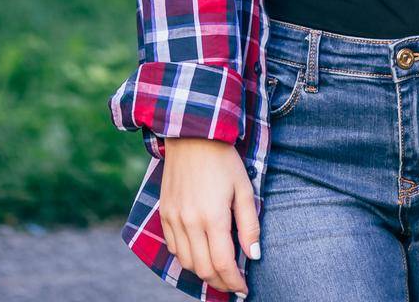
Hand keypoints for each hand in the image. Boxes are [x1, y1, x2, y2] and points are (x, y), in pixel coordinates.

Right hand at [158, 137, 259, 295]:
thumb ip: (249, 224)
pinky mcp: (164, 213)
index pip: (223, 264)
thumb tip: (253, 256)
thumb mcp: (244, 188)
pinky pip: (173, 247)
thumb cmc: (224, 159)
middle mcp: (189, 222)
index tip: (244, 288)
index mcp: (212, 216)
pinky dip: (186, 257)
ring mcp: (174, 218)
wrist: (192, 134)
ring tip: (218, 272)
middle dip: (220, 282)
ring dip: (203, 273)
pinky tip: (199, 253)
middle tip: (233, 284)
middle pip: (203, 269)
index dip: (234, 281)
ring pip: (186, 262)